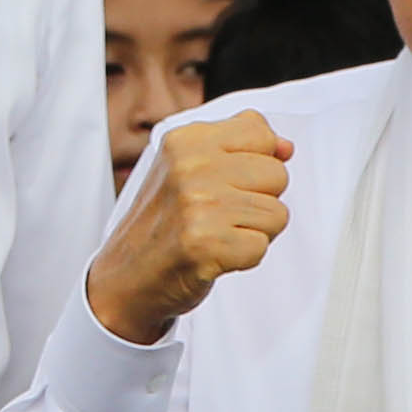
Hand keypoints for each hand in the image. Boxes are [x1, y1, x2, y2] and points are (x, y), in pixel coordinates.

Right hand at [86, 111, 288, 344]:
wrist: (125, 277)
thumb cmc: (164, 222)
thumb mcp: (188, 166)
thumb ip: (238, 145)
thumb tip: (286, 147)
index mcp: (186, 140)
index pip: (261, 133)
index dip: (256, 163)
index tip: (227, 182)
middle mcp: (190, 167)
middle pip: (277, 174)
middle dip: (259, 200)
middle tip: (220, 215)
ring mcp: (197, 205)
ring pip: (277, 214)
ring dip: (253, 232)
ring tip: (217, 235)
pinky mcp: (205, 244)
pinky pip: (261, 247)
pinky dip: (244, 258)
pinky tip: (214, 255)